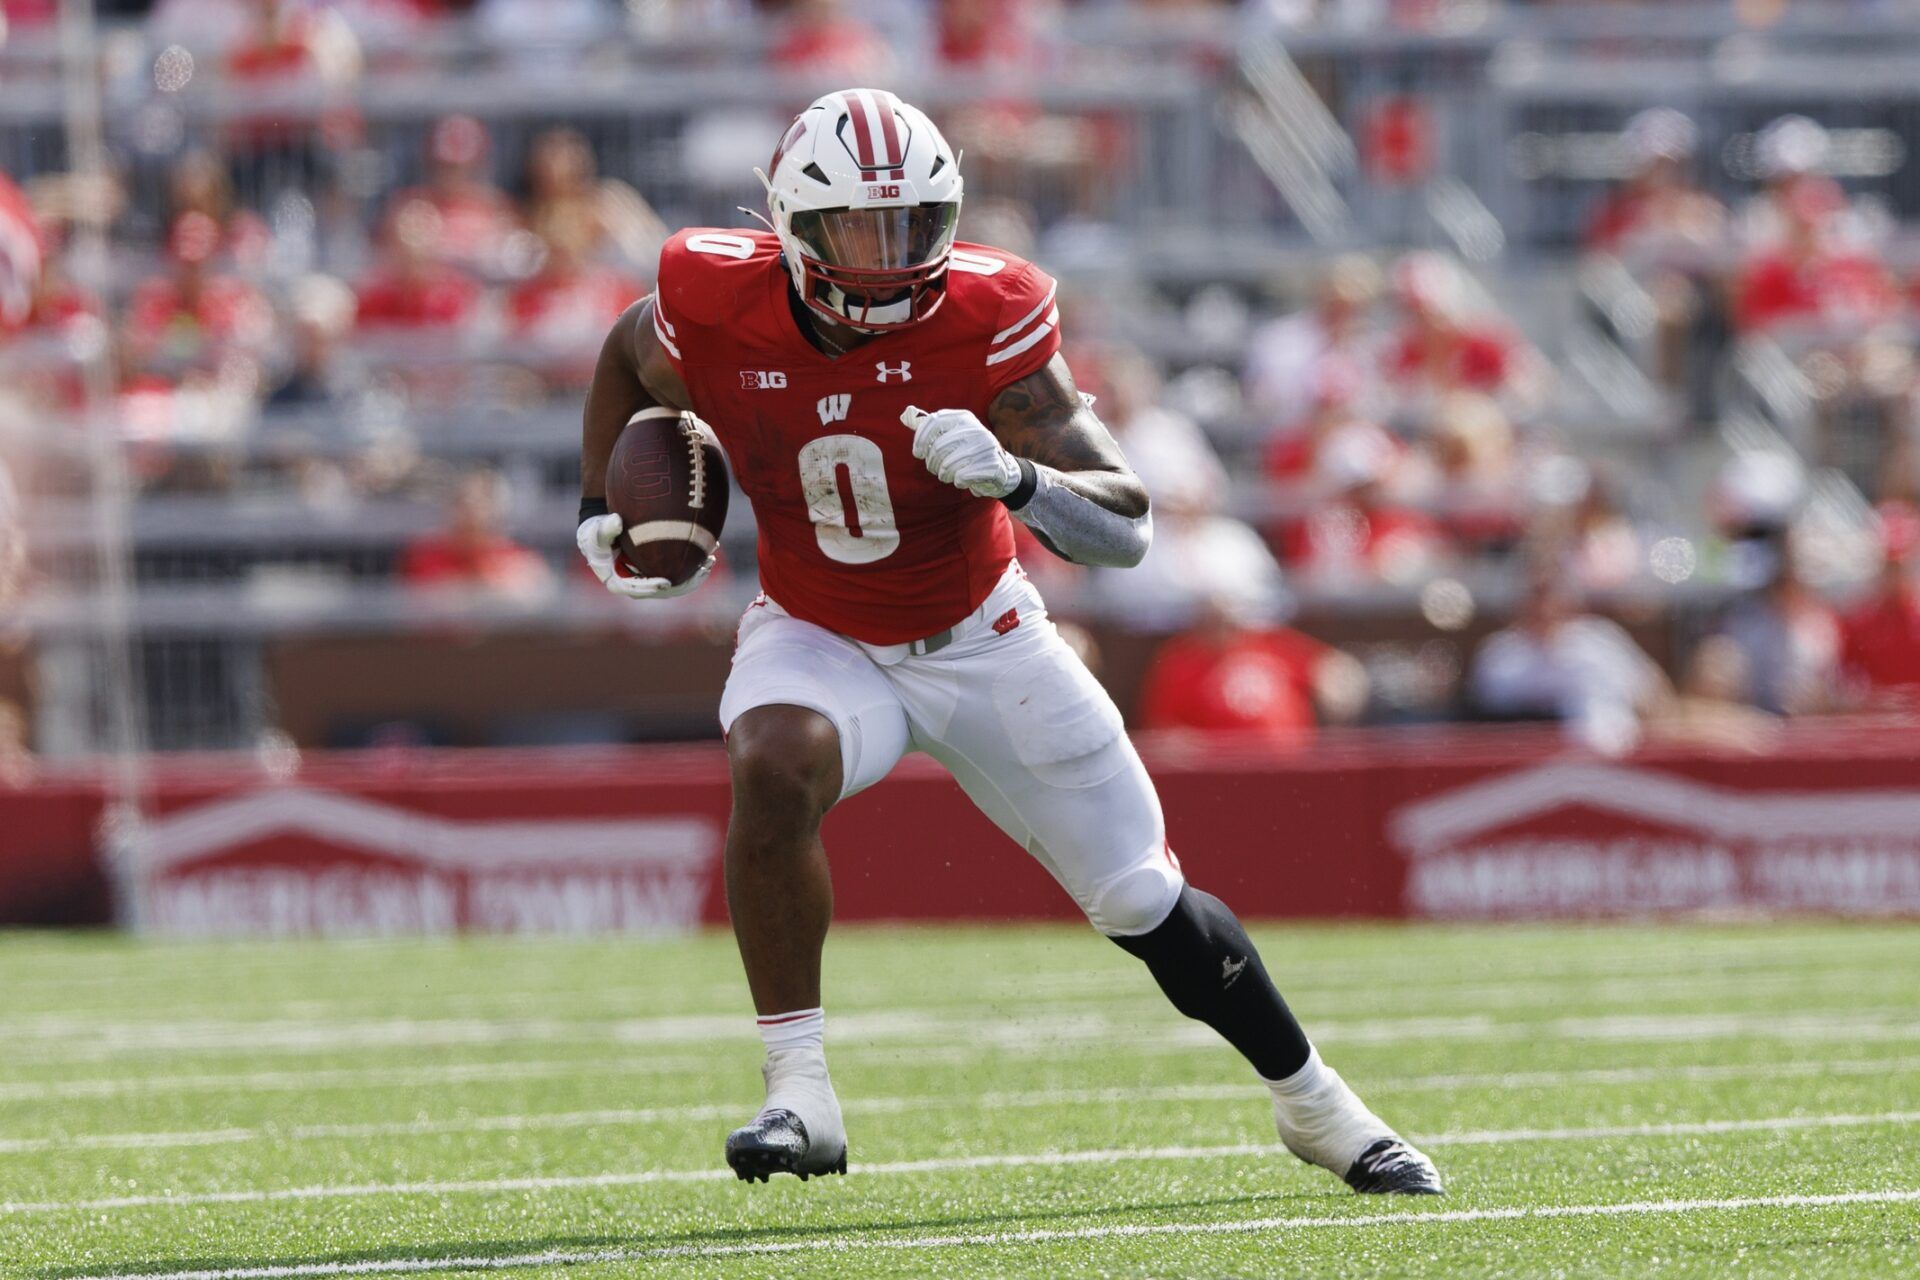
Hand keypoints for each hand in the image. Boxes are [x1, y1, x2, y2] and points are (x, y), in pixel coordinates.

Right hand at [576, 513, 713, 599]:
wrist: (603, 529)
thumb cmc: (597, 530)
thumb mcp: (597, 529)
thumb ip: (606, 527)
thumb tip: (616, 520)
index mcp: (617, 581)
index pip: (634, 589)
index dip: (651, 587)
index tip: (666, 582)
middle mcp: (635, 584)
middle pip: (662, 591)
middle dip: (683, 583)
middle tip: (700, 570)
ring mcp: (649, 579)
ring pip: (675, 585)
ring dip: (694, 576)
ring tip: (710, 561)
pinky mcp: (659, 571)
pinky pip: (679, 574)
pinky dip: (693, 566)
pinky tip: (709, 553)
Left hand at [901, 406, 1020, 498]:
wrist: (1000, 470)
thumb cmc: (968, 452)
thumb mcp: (950, 434)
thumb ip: (929, 426)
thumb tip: (906, 413)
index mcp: (963, 417)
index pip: (934, 421)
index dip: (921, 439)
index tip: (918, 453)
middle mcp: (975, 428)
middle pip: (938, 447)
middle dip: (932, 463)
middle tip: (935, 469)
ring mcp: (985, 446)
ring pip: (948, 465)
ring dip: (944, 474)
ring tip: (949, 475)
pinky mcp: (992, 465)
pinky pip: (961, 477)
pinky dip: (958, 481)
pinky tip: (963, 480)